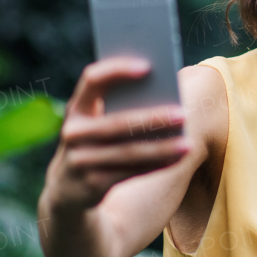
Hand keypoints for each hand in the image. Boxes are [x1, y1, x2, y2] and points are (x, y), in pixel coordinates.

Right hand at [43, 57, 188, 211]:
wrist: (67, 190)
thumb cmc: (95, 142)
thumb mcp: (96, 122)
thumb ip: (119, 107)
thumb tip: (165, 96)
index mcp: (76, 108)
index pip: (92, 79)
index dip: (117, 70)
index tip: (148, 66)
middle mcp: (73, 133)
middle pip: (117, 123)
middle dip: (152, 118)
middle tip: (183, 114)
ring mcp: (80, 160)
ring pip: (128, 152)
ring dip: (161, 148)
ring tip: (188, 143)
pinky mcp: (92, 184)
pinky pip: (131, 172)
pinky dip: (157, 165)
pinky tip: (178, 158)